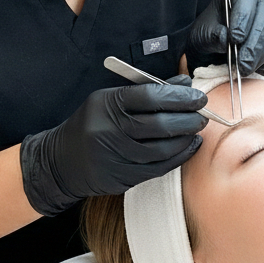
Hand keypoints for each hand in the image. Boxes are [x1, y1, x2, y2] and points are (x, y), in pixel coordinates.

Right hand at [20, 76, 207, 215]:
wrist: (61, 161)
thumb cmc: (92, 124)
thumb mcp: (109, 100)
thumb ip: (146, 91)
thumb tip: (184, 85)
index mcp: (106, 104)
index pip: (149, 97)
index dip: (178, 96)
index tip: (196, 96)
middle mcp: (109, 130)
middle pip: (158, 124)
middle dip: (187, 118)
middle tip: (202, 114)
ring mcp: (115, 156)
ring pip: (161, 149)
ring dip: (185, 138)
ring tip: (197, 129)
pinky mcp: (121, 177)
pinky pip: (158, 167)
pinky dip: (178, 156)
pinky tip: (189, 147)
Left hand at [187, 0, 263, 75]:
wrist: (215, 50)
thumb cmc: (210, 38)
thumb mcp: (202, 36)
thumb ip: (211, 36)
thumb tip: (224, 38)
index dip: (243, 18)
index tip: (234, 39)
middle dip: (255, 44)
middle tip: (243, 65)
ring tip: (246, 69)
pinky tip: (260, 66)